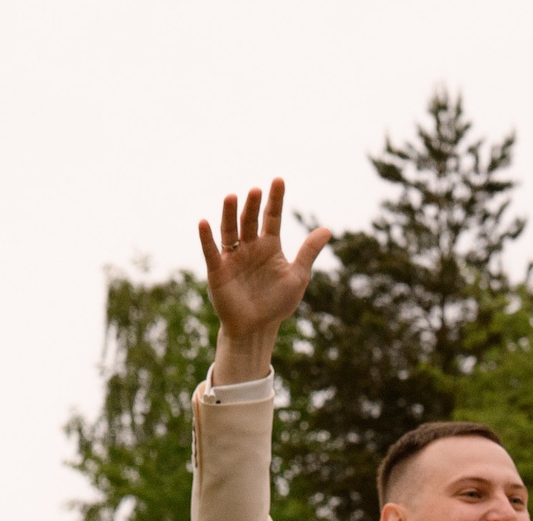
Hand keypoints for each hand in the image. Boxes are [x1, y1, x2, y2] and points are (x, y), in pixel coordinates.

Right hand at [198, 179, 333, 381]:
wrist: (257, 328)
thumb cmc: (277, 303)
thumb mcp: (297, 276)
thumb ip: (309, 252)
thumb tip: (327, 229)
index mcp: (269, 246)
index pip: (272, 217)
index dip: (275, 200)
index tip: (278, 180)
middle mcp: (249, 247)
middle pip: (250, 220)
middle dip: (252, 205)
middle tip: (256, 190)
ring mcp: (232, 257)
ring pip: (230, 231)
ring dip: (230, 214)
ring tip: (232, 196)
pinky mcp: (218, 270)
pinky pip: (211, 251)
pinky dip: (206, 238)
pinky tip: (204, 222)